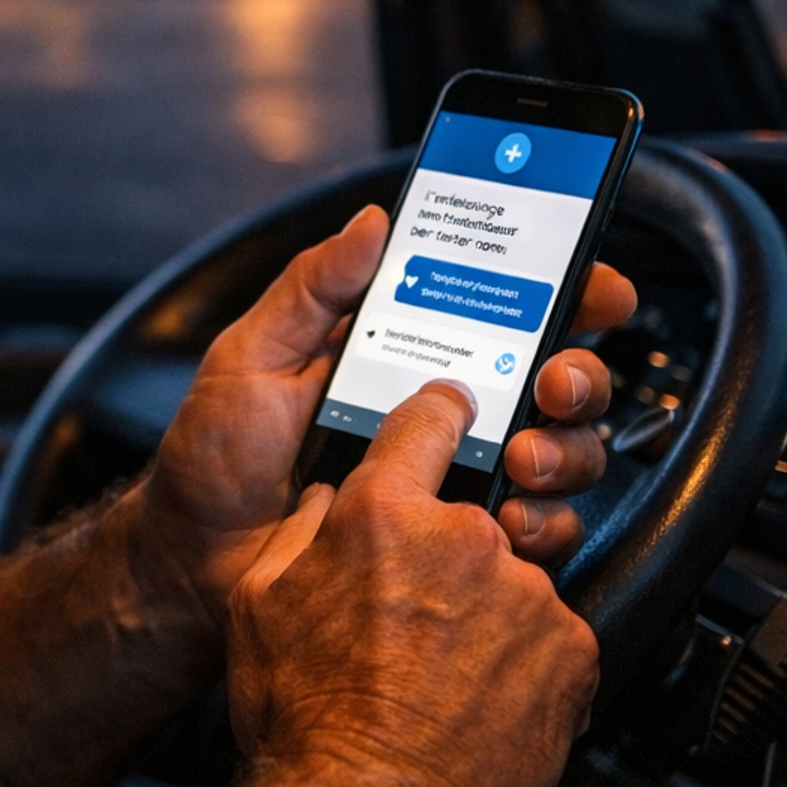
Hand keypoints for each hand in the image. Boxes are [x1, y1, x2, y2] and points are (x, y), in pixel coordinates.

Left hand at [133, 204, 634, 637]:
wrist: (193, 566)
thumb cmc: (215, 460)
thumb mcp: (251, 357)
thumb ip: (312, 288)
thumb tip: (373, 220)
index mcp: (404, 353)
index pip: (504, 309)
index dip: (564, 291)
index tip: (592, 287)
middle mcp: (446, 413)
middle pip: (555, 380)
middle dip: (578, 374)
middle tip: (552, 384)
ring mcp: (458, 479)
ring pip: (561, 452)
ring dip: (565, 448)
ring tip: (521, 458)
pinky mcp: (458, 547)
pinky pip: (537, 533)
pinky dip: (544, 523)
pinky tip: (512, 520)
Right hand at [212, 381, 599, 786]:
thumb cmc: (305, 722)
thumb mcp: (258, 605)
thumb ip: (299, 532)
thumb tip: (326, 503)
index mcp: (381, 514)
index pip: (429, 419)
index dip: (440, 414)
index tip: (452, 415)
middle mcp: (462, 541)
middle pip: (468, 520)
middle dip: (445, 562)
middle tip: (411, 624)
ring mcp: (524, 596)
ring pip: (511, 586)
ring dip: (487, 619)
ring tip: (443, 681)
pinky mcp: (572, 652)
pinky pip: (553, 642)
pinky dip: (526, 667)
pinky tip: (481, 706)